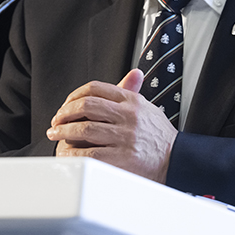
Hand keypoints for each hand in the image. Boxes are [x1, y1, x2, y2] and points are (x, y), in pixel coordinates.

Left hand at [46, 69, 177, 182]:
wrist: (179, 160)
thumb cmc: (160, 136)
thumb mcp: (148, 108)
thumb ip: (134, 92)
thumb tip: (133, 73)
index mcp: (132, 101)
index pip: (95, 88)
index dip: (74, 96)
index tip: (66, 105)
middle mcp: (128, 116)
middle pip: (86, 106)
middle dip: (64, 113)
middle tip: (56, 121)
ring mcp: (125, 137)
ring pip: (84, 129)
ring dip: (63, 132)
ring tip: (56, 135)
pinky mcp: (123, 159)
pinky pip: (90, 153)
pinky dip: (74, 153)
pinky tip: (68, 153)